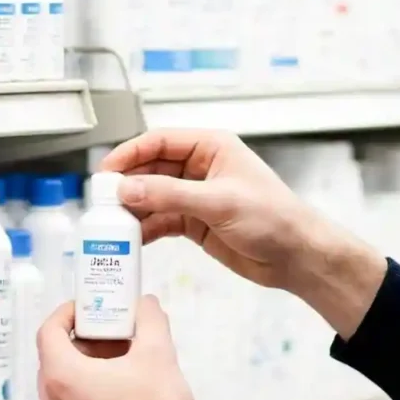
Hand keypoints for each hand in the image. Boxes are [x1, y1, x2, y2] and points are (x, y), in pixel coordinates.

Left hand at [37, 297, 194, 399]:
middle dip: (79, 346)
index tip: (84, 310)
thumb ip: (148, 319)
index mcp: (62, 377)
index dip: (65, 314)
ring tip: (118, 370)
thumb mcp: (158, 353)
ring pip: (63, 394)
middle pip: (54, 363)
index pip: (47, 333)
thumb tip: (145, 303)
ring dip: (83, 376)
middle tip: (108, 339)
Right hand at [100, 129, 385, 339]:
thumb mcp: (218, 202)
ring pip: (152, 195)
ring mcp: (196, 195)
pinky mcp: (195, 221)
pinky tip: (132, 239)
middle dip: (126, 184)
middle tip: (101, 201)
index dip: (129, 154)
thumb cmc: (274, 218)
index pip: (158, 142)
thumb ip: (169, 195)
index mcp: (210, 147)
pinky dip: (145, 228)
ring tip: (112, 223)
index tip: (105, 172)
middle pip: (150, 168)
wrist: (297, 256)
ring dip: (133, 208)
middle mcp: (200, 168)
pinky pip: (161, 219)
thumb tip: (127, 189)